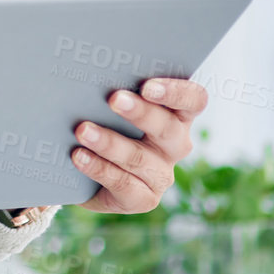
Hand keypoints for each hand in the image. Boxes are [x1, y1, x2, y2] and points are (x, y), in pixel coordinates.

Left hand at [72, 77, 208, 213]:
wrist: (82, 172)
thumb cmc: (101, 123)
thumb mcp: (111, 106)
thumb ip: (114, 90)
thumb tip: (91, 74)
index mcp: (176, 115)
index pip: (193, 100)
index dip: (176, 92)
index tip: (147, 86)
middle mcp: (175, 145)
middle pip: (168, 128)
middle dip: (141, 113)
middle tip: (114, 99)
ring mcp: (161, 174)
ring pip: (140, 158)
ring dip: (110, 142)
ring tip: (83, 130)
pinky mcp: (144, 199)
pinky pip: (124, 184)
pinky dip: (99, 168)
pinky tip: (79, 156)